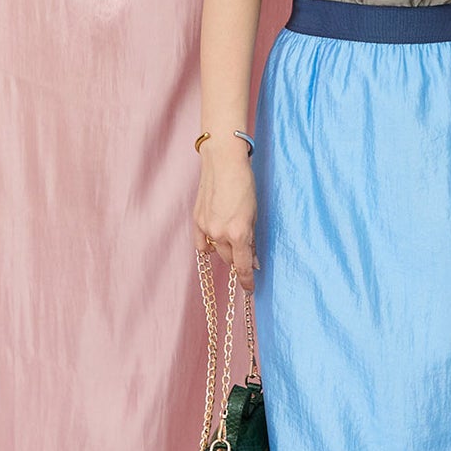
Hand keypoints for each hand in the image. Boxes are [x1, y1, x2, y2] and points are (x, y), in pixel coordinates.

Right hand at [194, 142, 260, 291]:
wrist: (222, 162)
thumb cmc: (244, 184)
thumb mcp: (254, 214)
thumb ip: (252, 239)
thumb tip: (252, 258)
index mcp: (239, 233)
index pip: (244, 266)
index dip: (248, 280)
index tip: (250, 288)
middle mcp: (220, 233)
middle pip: (229, 259)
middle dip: (239, 259)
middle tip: (247, 251)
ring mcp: (206, 228)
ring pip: (216, 251)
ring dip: (225, 250)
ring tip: (232, 237)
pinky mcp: (196, 220)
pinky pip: (201, 243)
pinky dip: (209, 244)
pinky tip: (215, 240)